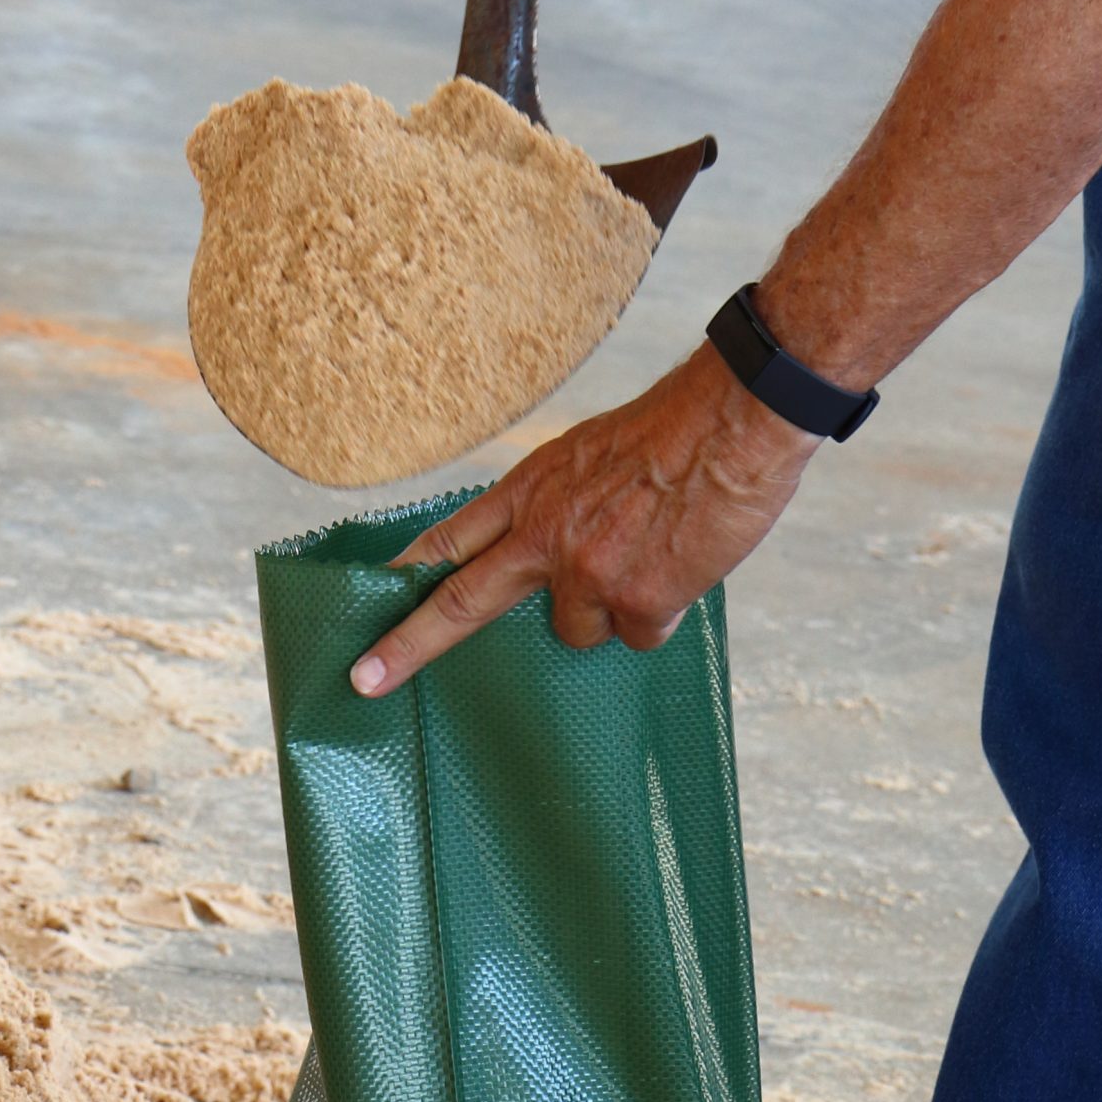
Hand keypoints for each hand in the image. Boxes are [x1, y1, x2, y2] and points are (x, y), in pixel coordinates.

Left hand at [349, 342, 819, 695]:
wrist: (736, 421)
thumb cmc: (672, 429)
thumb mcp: (586, 454)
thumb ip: (555, 508)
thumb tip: (549, 561)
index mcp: (529, 492)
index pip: (448, 542)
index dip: (404, 581)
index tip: (366, 608)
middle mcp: (545, 537)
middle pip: (463, 604)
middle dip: (409, 646)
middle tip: (366, 681)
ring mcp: (588, 575)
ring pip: (577, 631)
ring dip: (608, 611)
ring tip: (651, 558)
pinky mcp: (638, 604)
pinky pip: (638, 637)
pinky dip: (660, 614)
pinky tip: (682, 570)